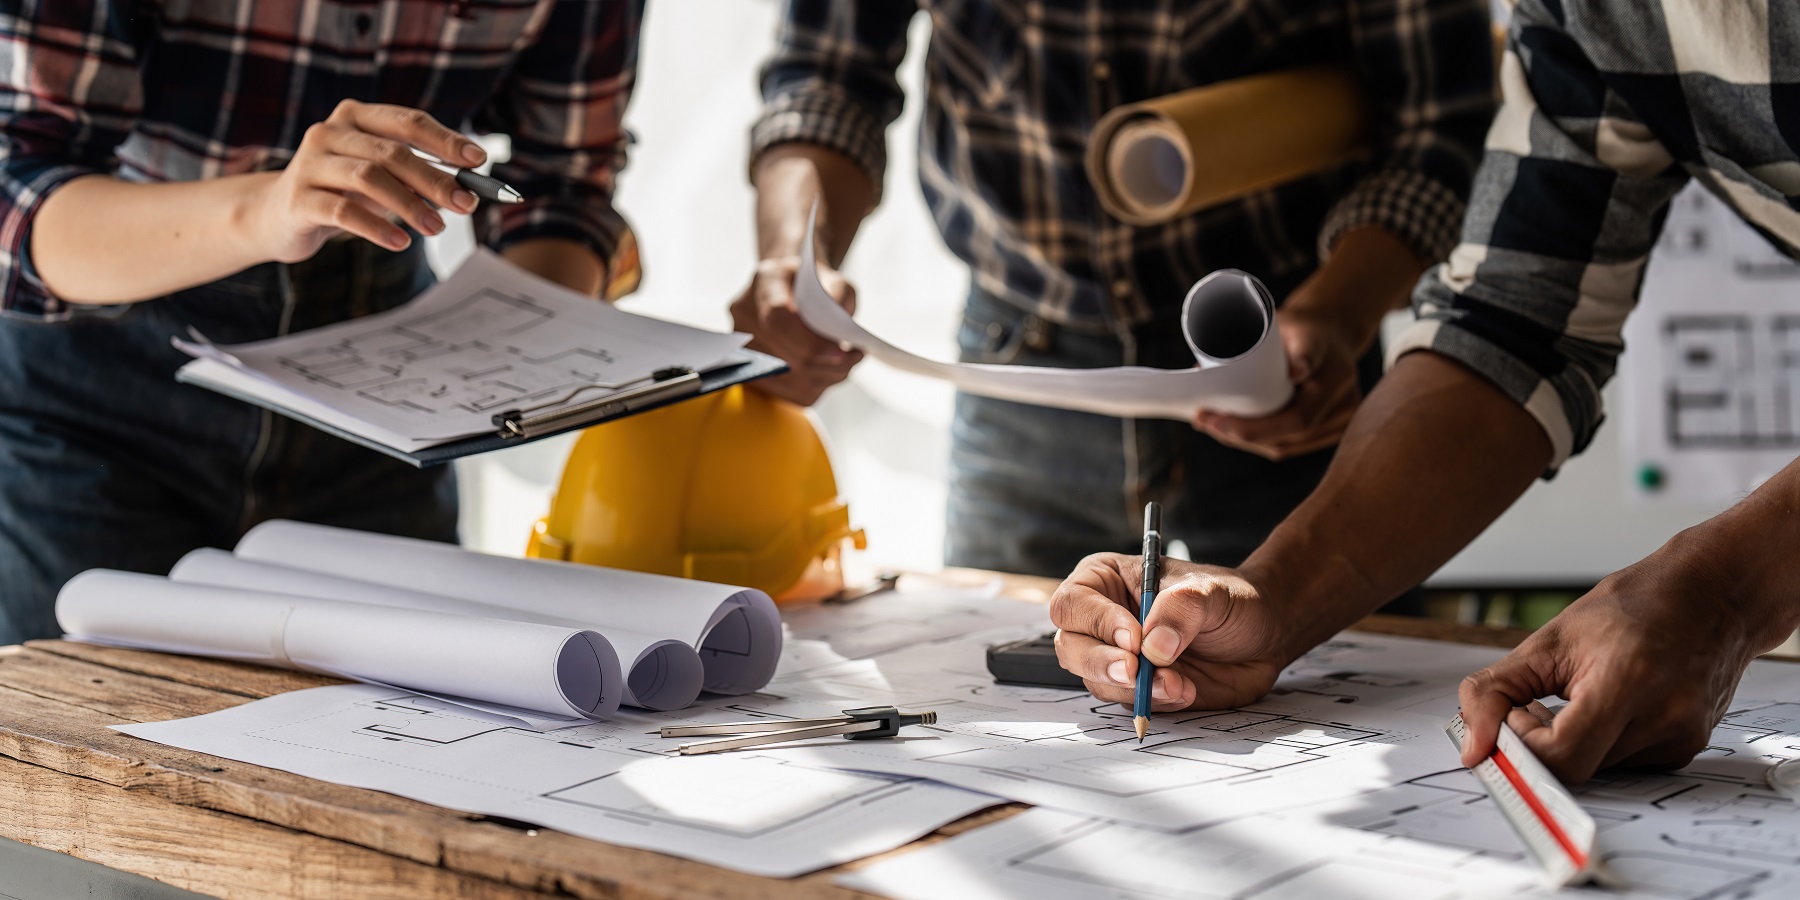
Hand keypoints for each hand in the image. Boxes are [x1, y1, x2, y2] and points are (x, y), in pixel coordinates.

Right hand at [251, 100, 485, 262]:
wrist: (277, 216)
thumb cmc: (342, 193)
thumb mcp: (382, 180)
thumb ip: (418, 178)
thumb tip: (468, 192)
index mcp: (356, 116)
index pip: (408, 121)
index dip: (446, 140)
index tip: (479, 161)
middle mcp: (330, 132)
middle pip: (392, 152)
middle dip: (435, 179)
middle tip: (467, 205)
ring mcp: (309, 163)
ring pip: (368, 177)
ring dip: (410, 204)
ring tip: (437, 228)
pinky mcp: (298, 199)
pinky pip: (342, 211)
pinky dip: (377, 227)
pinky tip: (400, 243)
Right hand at [730, 256, 863, 405]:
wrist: (797, 291)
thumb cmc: (818, 285)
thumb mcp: (835, 279)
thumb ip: (839, 296)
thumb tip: (839, 330)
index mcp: (765, 282)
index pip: (777, 319)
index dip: (809, 342)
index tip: (842, 351)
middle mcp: (746, 315)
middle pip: (785, 356)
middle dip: (827, 363)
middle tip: (855, 357)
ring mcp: (745, 347)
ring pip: (792, 379)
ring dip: (828, 375)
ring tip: (847, 362)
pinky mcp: (758, 373)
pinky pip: (794, 392)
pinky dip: (820, 384)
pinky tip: (831, 370)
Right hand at [1049, 553, 1299, 710]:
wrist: (1264, 636)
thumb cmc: (1232, 600)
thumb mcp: (1210, 592)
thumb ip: (1181, 610)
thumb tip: (1154, 648)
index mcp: (1106, 581)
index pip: (1074, 603)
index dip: (1096, 623)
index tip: (1133, 638)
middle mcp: (1103, 621)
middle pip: (1071, 647)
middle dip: (1102, 663)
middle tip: (1136, 672)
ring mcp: (1119, 657)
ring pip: (1098, 681)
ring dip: (1135, 688)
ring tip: (1178, 682)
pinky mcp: (1137, 688)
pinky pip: (1128, 703)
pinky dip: (1153, 702)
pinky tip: (1184, 690)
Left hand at [1194, 304, 1361, 459]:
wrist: (1332, 331)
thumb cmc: (1306, 327)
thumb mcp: (1299, 326)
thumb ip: (1301, 347)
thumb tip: (1296, 371)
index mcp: (1337, 378)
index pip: (1298, 419)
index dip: (1254, 428)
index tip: (1214, 419)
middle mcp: (1344, 406)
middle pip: (1286, 439)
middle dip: (1239, 436)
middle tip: (1203, 420)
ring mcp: (1339, 423)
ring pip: (1285, 447)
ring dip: (1245, 442)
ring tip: (1212, 424)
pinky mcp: (1328, 432)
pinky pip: (1289, 445)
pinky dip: (1259, 441)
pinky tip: (1233, 433)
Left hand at [1457, 545, 1777, 782]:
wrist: (1711, 597)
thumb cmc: (1632, 608)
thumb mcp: (1549, 639)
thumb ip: (1495, 692)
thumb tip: (1471, 747)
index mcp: (1627, 680)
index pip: (1562, 754)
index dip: (1522, 744)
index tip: (1511, 717)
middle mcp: (1664, 716)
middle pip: (1576, 766)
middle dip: (1539, 743)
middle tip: (1531, 707)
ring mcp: (1682, 736)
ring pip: (1597, 769)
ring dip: (1568, 743)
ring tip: (1572, 697)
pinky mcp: (1688, 747)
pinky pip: (1624, 764)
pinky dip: (1599, 743)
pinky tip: (1603, 706)